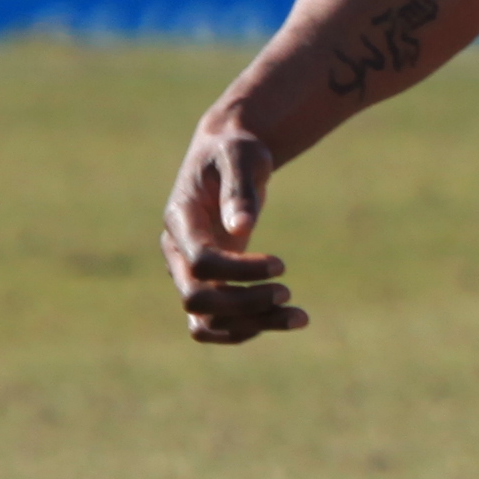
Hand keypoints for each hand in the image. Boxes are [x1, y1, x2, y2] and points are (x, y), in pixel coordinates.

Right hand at [162, 120, 306, 343]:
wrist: (227, 156)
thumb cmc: (235, 151)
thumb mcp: (241, 158)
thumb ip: (239, 190)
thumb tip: (242, 227)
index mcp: (180, 220)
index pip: (200, 261)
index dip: (240, 270)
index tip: (281, 264)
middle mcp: (177, 252)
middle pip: (195, 298)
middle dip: (244, 302)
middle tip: (287, 292)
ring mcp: (189, 270)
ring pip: (205, 319)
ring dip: (252, 324)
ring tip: (300, 317)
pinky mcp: (208, 281)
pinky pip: (216, 321)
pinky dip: (248, 326)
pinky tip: (286, 317)